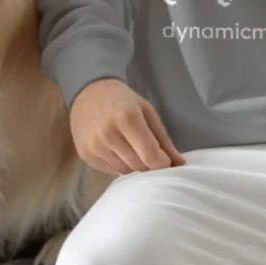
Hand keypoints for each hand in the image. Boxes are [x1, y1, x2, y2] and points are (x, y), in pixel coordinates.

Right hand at [69, 78, 186, 174]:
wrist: (89, 93)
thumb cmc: (123, 101)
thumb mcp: (147, 112)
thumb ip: (164, 140)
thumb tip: (180, 164)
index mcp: (127, 118)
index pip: (151, 156)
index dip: (162, 162)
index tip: (164, 157)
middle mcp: (108, 133)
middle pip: (139, 166)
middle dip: (148, 162)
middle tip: (146, 148)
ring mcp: (94, 145)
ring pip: (125, 171)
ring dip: (133, 163)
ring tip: (129, 145)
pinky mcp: (85, 154)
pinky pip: (110, 170)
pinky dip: (118, 164)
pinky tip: (116, 148)